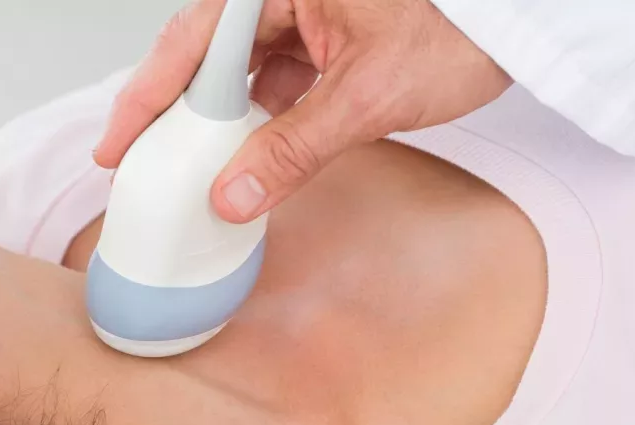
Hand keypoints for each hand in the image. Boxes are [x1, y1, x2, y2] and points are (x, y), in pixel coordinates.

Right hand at [93, 0, 511, 222]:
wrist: (517, 22)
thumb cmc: (457, 25)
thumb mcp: (367, 96)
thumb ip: (295, 149)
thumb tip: (233, 196)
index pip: (189, 44)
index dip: (144, 99)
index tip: (117, 146)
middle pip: (200, 57)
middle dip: (172, 113)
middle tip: (139, 161)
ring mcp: (299, 16)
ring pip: (234, 72)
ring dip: (218, 122)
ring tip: (194, 167)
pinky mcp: (318, 40)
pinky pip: (270, 79)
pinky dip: (258, 119)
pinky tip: (253, 153)